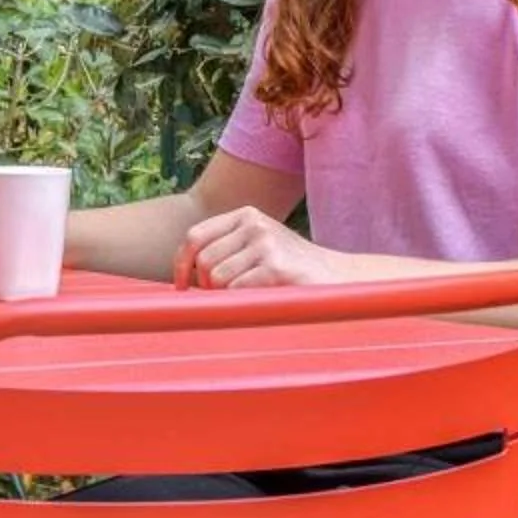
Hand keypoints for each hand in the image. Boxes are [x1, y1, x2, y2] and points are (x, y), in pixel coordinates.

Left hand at [174, 206, 343, 289]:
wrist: (336, 277)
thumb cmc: (288, 269)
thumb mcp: (256, 247)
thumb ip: (225, 249)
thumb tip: (181, 273)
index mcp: (246, 215)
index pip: (194, 235)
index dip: (180, 263)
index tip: (181, 287)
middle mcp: (254, 224)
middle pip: (203, 259)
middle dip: (205, 286)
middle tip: (221, 299)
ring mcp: (266, 243)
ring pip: (217, 277)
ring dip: (224, 296)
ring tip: (247, 298)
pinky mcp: (276, 266)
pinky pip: (237, 289)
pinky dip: (240, 302)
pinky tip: (260, 301)